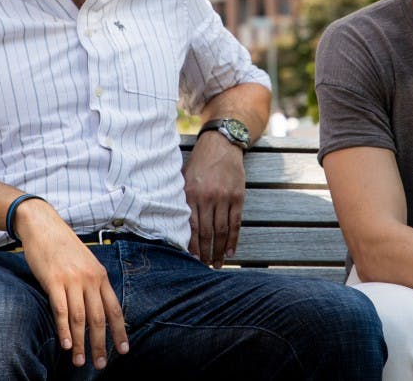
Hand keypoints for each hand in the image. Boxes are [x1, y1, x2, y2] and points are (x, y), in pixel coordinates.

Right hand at [13, 198, 128, 368]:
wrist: (44, 226)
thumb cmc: (64, 247)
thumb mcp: (86, 263)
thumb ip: (93, 284)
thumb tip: (98, 308)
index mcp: (101, 276)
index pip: (115, 309)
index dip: (119, 332)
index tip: (123, 350)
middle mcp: (90, 279)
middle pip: (99, 318)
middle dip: (101, 344)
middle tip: (100, 364)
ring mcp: (72, 280)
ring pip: (81, 318)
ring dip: (81, 343)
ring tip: (79, 361)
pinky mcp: (53, 281)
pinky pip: (61, 310)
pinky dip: (64, 330)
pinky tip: (65, 344)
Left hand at [182, 131, 245, 266]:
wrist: (221, 145)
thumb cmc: (199, 164)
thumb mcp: (184, 178)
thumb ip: (182, 201)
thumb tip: (175, 228)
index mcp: (191, 194)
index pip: (192, 227)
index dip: (193, 246)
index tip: (192, 261)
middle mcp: (208, 197)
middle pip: (207, 232)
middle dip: (206, 253)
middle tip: (205, 267)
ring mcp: (224, 198)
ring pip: (222, 231)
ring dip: (220, 250)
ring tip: (218, 264)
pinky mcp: (237, 197)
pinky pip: (236, 223)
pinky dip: (234, 240)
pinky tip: (231, 252)